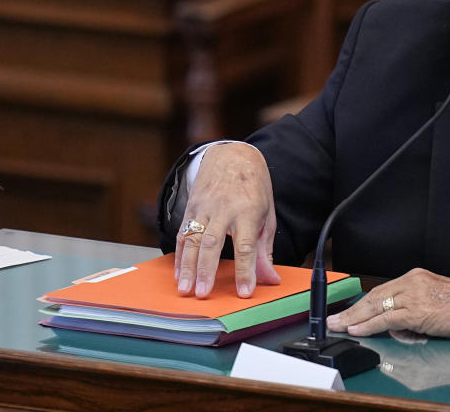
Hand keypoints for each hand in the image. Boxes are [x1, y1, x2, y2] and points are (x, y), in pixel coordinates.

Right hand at [174, 142, 279, 298]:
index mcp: (247, 211)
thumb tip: (271, 278)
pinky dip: (179, 255)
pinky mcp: (191, 207)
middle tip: (203, 293)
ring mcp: (204, 207)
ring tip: (186, 289)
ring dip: (188, 267)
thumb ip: (265, 250)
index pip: (246, 246)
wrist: (233, 156)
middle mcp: (224, 209)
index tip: (245, 291)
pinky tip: (179, 273)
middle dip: (207, 271)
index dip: (246, 271)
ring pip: (192, 240)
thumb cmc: (254, 187)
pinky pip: (182, 233)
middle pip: (212, 244)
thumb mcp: (267, 216)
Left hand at [326, 268, 449, 338]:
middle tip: (333, 319)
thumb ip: (413, 309)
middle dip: (351, 310)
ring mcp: (415, 294)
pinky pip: (387, 318)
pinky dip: (369, 325)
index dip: (361, 302)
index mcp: (416, 277)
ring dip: (354, 318)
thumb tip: (396, 325)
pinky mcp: (419, 310)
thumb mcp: (435, 301)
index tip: (347, 311)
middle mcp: (413, 281)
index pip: (381, 289)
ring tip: (338, 326)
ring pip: (376, 305)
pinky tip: (357, 329)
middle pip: (374, 295)